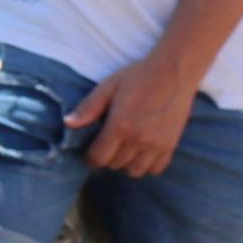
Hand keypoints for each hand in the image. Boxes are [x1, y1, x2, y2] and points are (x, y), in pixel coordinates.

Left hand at [69, 45, 198, 176]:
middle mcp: (138, 140)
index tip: (92, 148)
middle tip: (109, 143)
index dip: (91, 156)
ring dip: (127, 163)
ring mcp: (156, 145)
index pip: (98, 158)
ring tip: (126, 148)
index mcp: (120, 126)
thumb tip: (67, 123)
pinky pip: (155, 169)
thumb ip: (89, 107)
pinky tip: (143, 151)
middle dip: (108, 157)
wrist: (174, 72)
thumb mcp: (109, 86)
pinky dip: (147, 164)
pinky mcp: (171, 146)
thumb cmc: (139, 76)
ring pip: (135, 171)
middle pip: (115, 164)